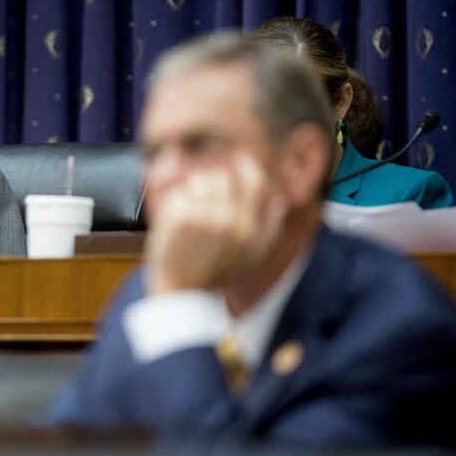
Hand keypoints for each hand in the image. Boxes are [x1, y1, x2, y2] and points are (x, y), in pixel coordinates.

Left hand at [145, 152, 286, 294]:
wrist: (181, 292)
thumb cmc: (216, 276)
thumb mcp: (252, 258)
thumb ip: (269, 229)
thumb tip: (280, 201)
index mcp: (247, 227)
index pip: (254, 181)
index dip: (247, 167)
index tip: (240, 163)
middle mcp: (226, 219)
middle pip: (223, 176)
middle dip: (215, 184)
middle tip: (207, 201)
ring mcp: (200, 216)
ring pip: (199, 180)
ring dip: (195, 190)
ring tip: (192, 212)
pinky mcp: (176, 216)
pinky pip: (178, 191)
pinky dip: (176, 201)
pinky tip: (177, 221)